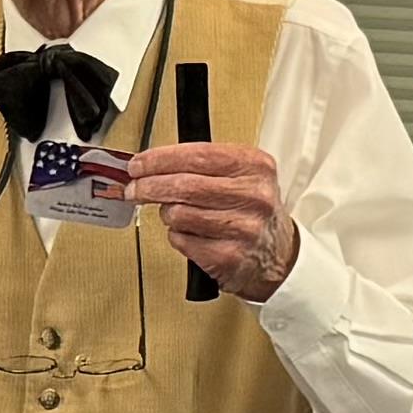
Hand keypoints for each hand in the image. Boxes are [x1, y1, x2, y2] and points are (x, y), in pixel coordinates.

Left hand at [125, 143, 297, 300]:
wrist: (277, 255)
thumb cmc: (249, 210)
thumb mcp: (239, 176)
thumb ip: (199, 165)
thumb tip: (147, 164)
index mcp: (255, 167)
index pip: (197, 155)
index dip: (159, 159)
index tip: (137, 164)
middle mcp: (253, 196)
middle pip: (183, 185)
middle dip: (148, 186)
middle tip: (134, 188)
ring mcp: (243, 228)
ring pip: (178, 214)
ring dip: (167, 213)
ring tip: (176, 213)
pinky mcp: (229, 256)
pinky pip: (181, 240)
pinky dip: (176, 236)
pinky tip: (189, 233)